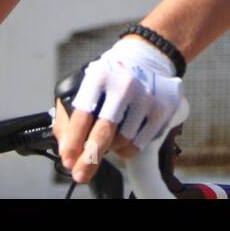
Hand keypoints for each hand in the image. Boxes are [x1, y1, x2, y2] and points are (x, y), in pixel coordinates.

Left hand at [56, 36, 182, 184]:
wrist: (147, 57)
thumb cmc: (110, 76)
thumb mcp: (84, 85)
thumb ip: (68, 116)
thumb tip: (67, 150)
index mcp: (99, 76)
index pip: (82, 115)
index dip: (73, 142)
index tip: (68, 159)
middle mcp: (124, 85)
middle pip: (105, 132)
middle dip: (89, 159)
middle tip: (81, 173)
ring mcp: (146, 96)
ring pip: (123, 142)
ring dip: (110, 149)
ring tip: (108, 140)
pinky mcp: (162, 108)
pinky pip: (140, 144)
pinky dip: (127, 149)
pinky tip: (123, 138)